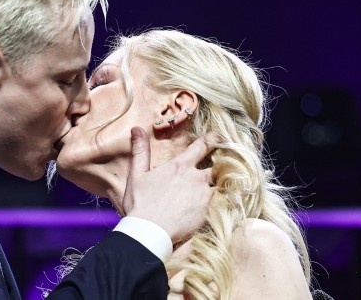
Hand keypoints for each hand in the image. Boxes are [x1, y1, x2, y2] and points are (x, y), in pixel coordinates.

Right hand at [122, 127, 213, 243]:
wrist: (149, 233)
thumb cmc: (140, 204)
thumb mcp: (136, 175)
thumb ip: (140, 150)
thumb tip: (137, 128)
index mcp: (180, 166)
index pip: (201, 147)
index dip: (211, 140)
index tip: (217, 136)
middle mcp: (196, 178)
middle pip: (216, 166)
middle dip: (220, 164)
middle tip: (224, 163)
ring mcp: (205, 196)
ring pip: (219, 185)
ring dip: (219, 184)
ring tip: (221, 187)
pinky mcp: (209, 213)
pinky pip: (220, 204)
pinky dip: (221, 202)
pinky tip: (219, 205)